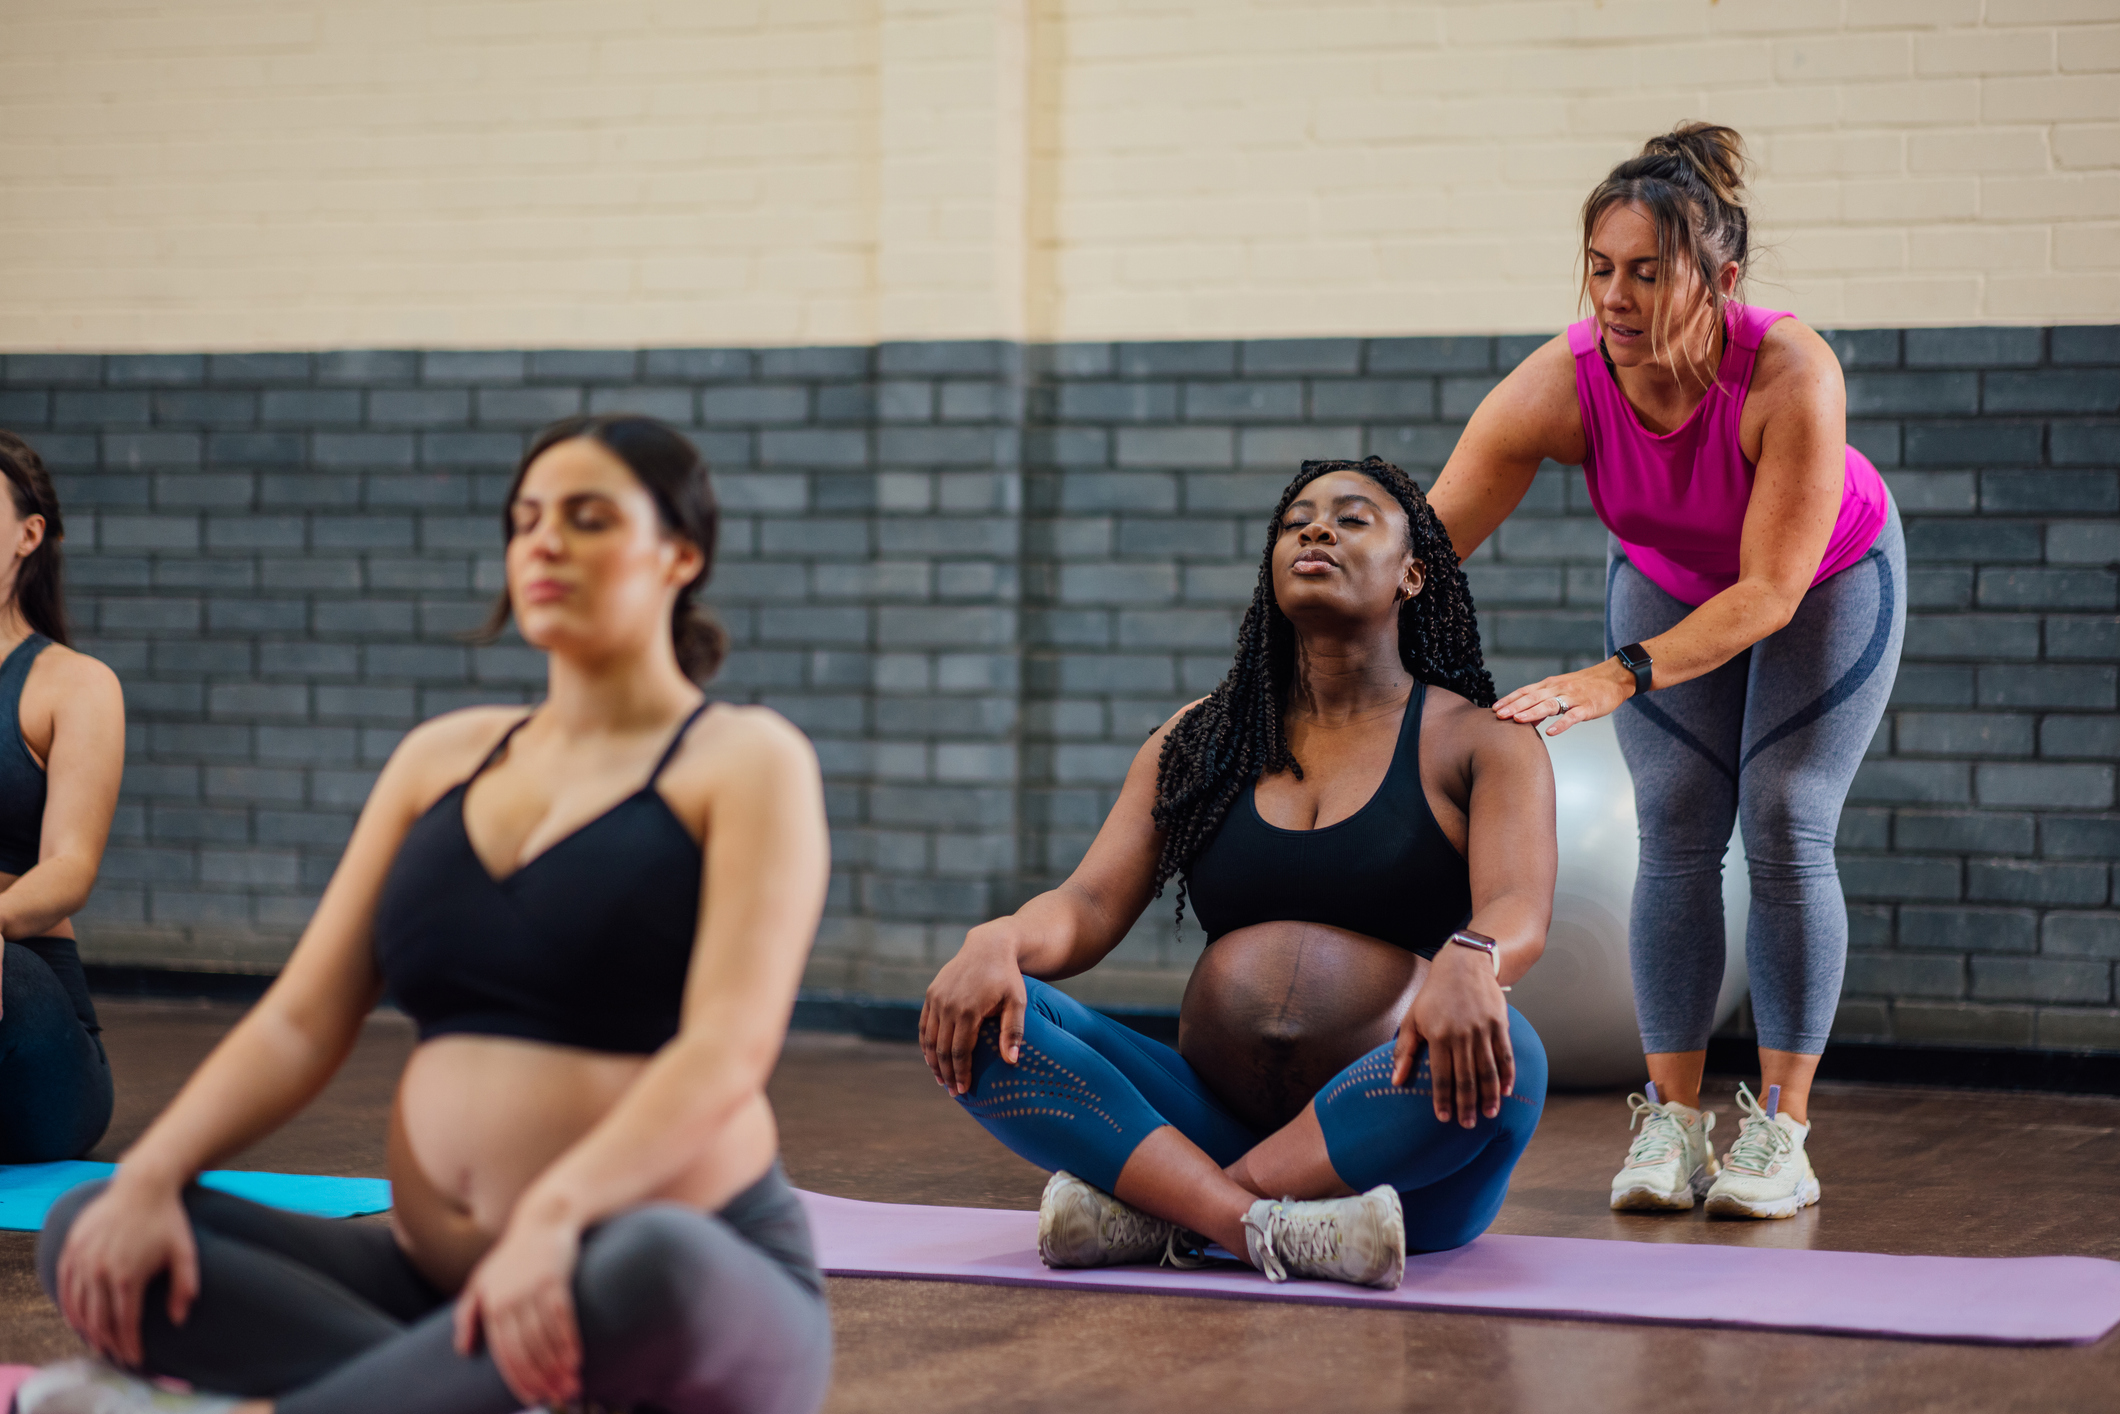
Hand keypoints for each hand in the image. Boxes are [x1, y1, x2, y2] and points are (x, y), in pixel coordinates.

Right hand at [56, 1171, 199, 1367]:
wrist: (143, 1184)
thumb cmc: (168, 1219)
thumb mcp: (185, 1252)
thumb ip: (185, 1287)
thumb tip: (179, 1319)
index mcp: (128, 1276)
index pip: (125, 1322)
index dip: (129, 1344)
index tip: (135, 1358)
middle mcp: (100, 1272)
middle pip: (99, 1320)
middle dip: (108, 1343)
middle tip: (116, 1356)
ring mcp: (82, 1260)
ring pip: (78, 1306)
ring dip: (86, 1329)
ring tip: (97, 1342)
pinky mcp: (72, 1248)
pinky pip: (64, 1285)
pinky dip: (68, 1306)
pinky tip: (76, 1318)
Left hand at [453, 1209, 584, 1409]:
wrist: (541, 1221)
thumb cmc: (510, 1255)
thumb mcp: (481, 1280)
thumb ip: (468, 1315)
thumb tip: (462, 1351)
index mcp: (492, 1305)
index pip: (505, 1352)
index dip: (518, 1378)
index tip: (532, 1398)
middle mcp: (510, 1299)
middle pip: (527, 1348)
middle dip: (542, 1376)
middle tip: (557, 1396)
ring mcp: (533, 1288)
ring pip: (545, 1336)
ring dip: (558, 1364)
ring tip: (570, 1384)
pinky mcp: (555, 1279)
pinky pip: (563, 1316)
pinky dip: (569, 1340)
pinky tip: (576, 1358)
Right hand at [919, 924, 1026, 1095]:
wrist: (989, 947)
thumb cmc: (1008, 977)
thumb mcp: (1016, 1002)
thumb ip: (1012, 1031)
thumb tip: (1012, 1061)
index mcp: (969, 1010)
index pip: (960, 1051)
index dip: (961, 1073)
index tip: (964, 1090)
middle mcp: (948, 1005)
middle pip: (942, 1049)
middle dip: (947, 1073)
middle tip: (953, 1091)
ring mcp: (936, 999)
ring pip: (930, 1039)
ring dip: (933, 1062)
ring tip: (941, 1079)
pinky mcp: (931, 994)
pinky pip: (925, 1025)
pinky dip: (926, 1044)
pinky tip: (932, 1058)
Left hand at [1402, 944, 1514, 1127]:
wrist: (1464, 965)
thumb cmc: (1433, 995)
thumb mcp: (1412, 1018)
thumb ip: (1405, 1050)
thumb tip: (1395, 1081)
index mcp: (1438, 1035)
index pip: (1441, 1076)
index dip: (1443, 1099)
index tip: (1443, 1118)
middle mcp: (1461, 1034)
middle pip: (1466, 1078)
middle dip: (1467, 1104)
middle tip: (1468, 1125)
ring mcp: (1483, 1030)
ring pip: (1488, 1070)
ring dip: (1490, 1095)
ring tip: (1489, 1114)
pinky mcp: (1499, 1024)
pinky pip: (1505, 1055)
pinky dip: (1507, 1075)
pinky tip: (1506, 1092)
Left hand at [1493, 658, 1633, 736]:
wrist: (1614, 678)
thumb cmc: (1585, 687)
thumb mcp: (1561, 692)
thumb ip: (1543, 704)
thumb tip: (1524, 719)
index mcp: (1550, 685)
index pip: (1525, 691)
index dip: (1510, 699)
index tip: (1494, 708)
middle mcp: (1558, 689)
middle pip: (1533, 697)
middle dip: (1514, 706)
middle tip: (1498, 716)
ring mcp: (1573, 697)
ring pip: (1549, 704)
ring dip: (1532, 712)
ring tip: (1517, 720)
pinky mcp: (1587, 707)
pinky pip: (1572, 716)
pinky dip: (1561, 724)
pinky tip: (1550, 732)